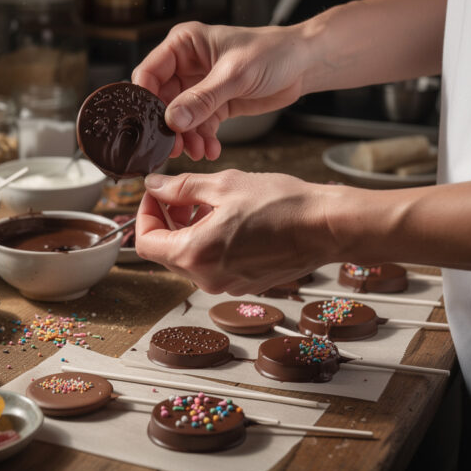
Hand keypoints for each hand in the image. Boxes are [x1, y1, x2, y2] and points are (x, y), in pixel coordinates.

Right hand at [132, 22, 309, 160]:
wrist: (303, 65)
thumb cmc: (273, 53)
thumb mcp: (235, 75)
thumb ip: (202, 99)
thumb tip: (173, 119)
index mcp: (184, 45)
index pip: (150, 72)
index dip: (147, 99)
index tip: (151, 123)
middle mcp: (187, 65)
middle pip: (162, 101)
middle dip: (169, 126)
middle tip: (175, 146)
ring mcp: (199, 87)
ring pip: (180, 119)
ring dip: (187, 138)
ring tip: (198, 151)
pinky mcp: (213, 105)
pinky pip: (199, 127)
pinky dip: (203, 140)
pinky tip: (210, 150)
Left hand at [135, 171, 335, 295]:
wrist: (327, 227)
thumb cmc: (283, 205)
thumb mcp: (224, 185)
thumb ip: (181, 187)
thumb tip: (154, 186)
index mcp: (195, 254)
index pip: (145, 242)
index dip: (144, 213)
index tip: (155, 193)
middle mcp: (207, 278)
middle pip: (165, 252)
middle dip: (167, 220)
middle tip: (180, 193)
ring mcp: (226, 285)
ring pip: (189, 258)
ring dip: (188, 230)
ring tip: (208, 202)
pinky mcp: (243, 284)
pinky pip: (212, 264)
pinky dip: (209, 242)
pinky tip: (228, 219)